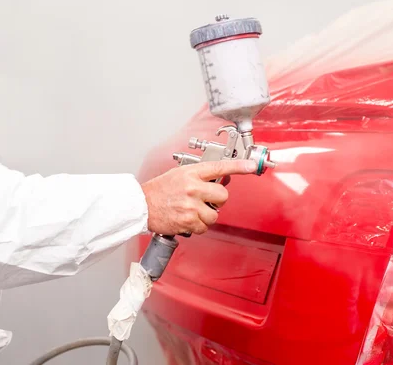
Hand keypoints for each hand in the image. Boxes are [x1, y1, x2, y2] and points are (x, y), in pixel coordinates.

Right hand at [141, 159, 256, 235]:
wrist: (141, 206)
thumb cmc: (159, 190)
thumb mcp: (179, 174)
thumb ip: (199, 176)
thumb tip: (220, 179)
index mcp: (191, 173)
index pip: (219, 167)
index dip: (239, 166)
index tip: (251, 166)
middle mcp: (193, 187)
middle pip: (223, 195)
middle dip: (217, 200)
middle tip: (204, 200)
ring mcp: (191, 205)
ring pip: (215, 214)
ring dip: (207, 215)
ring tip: (192, 211)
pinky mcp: (188, 221)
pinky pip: (205, 227)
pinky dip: (198, 226)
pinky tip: (187, 219)